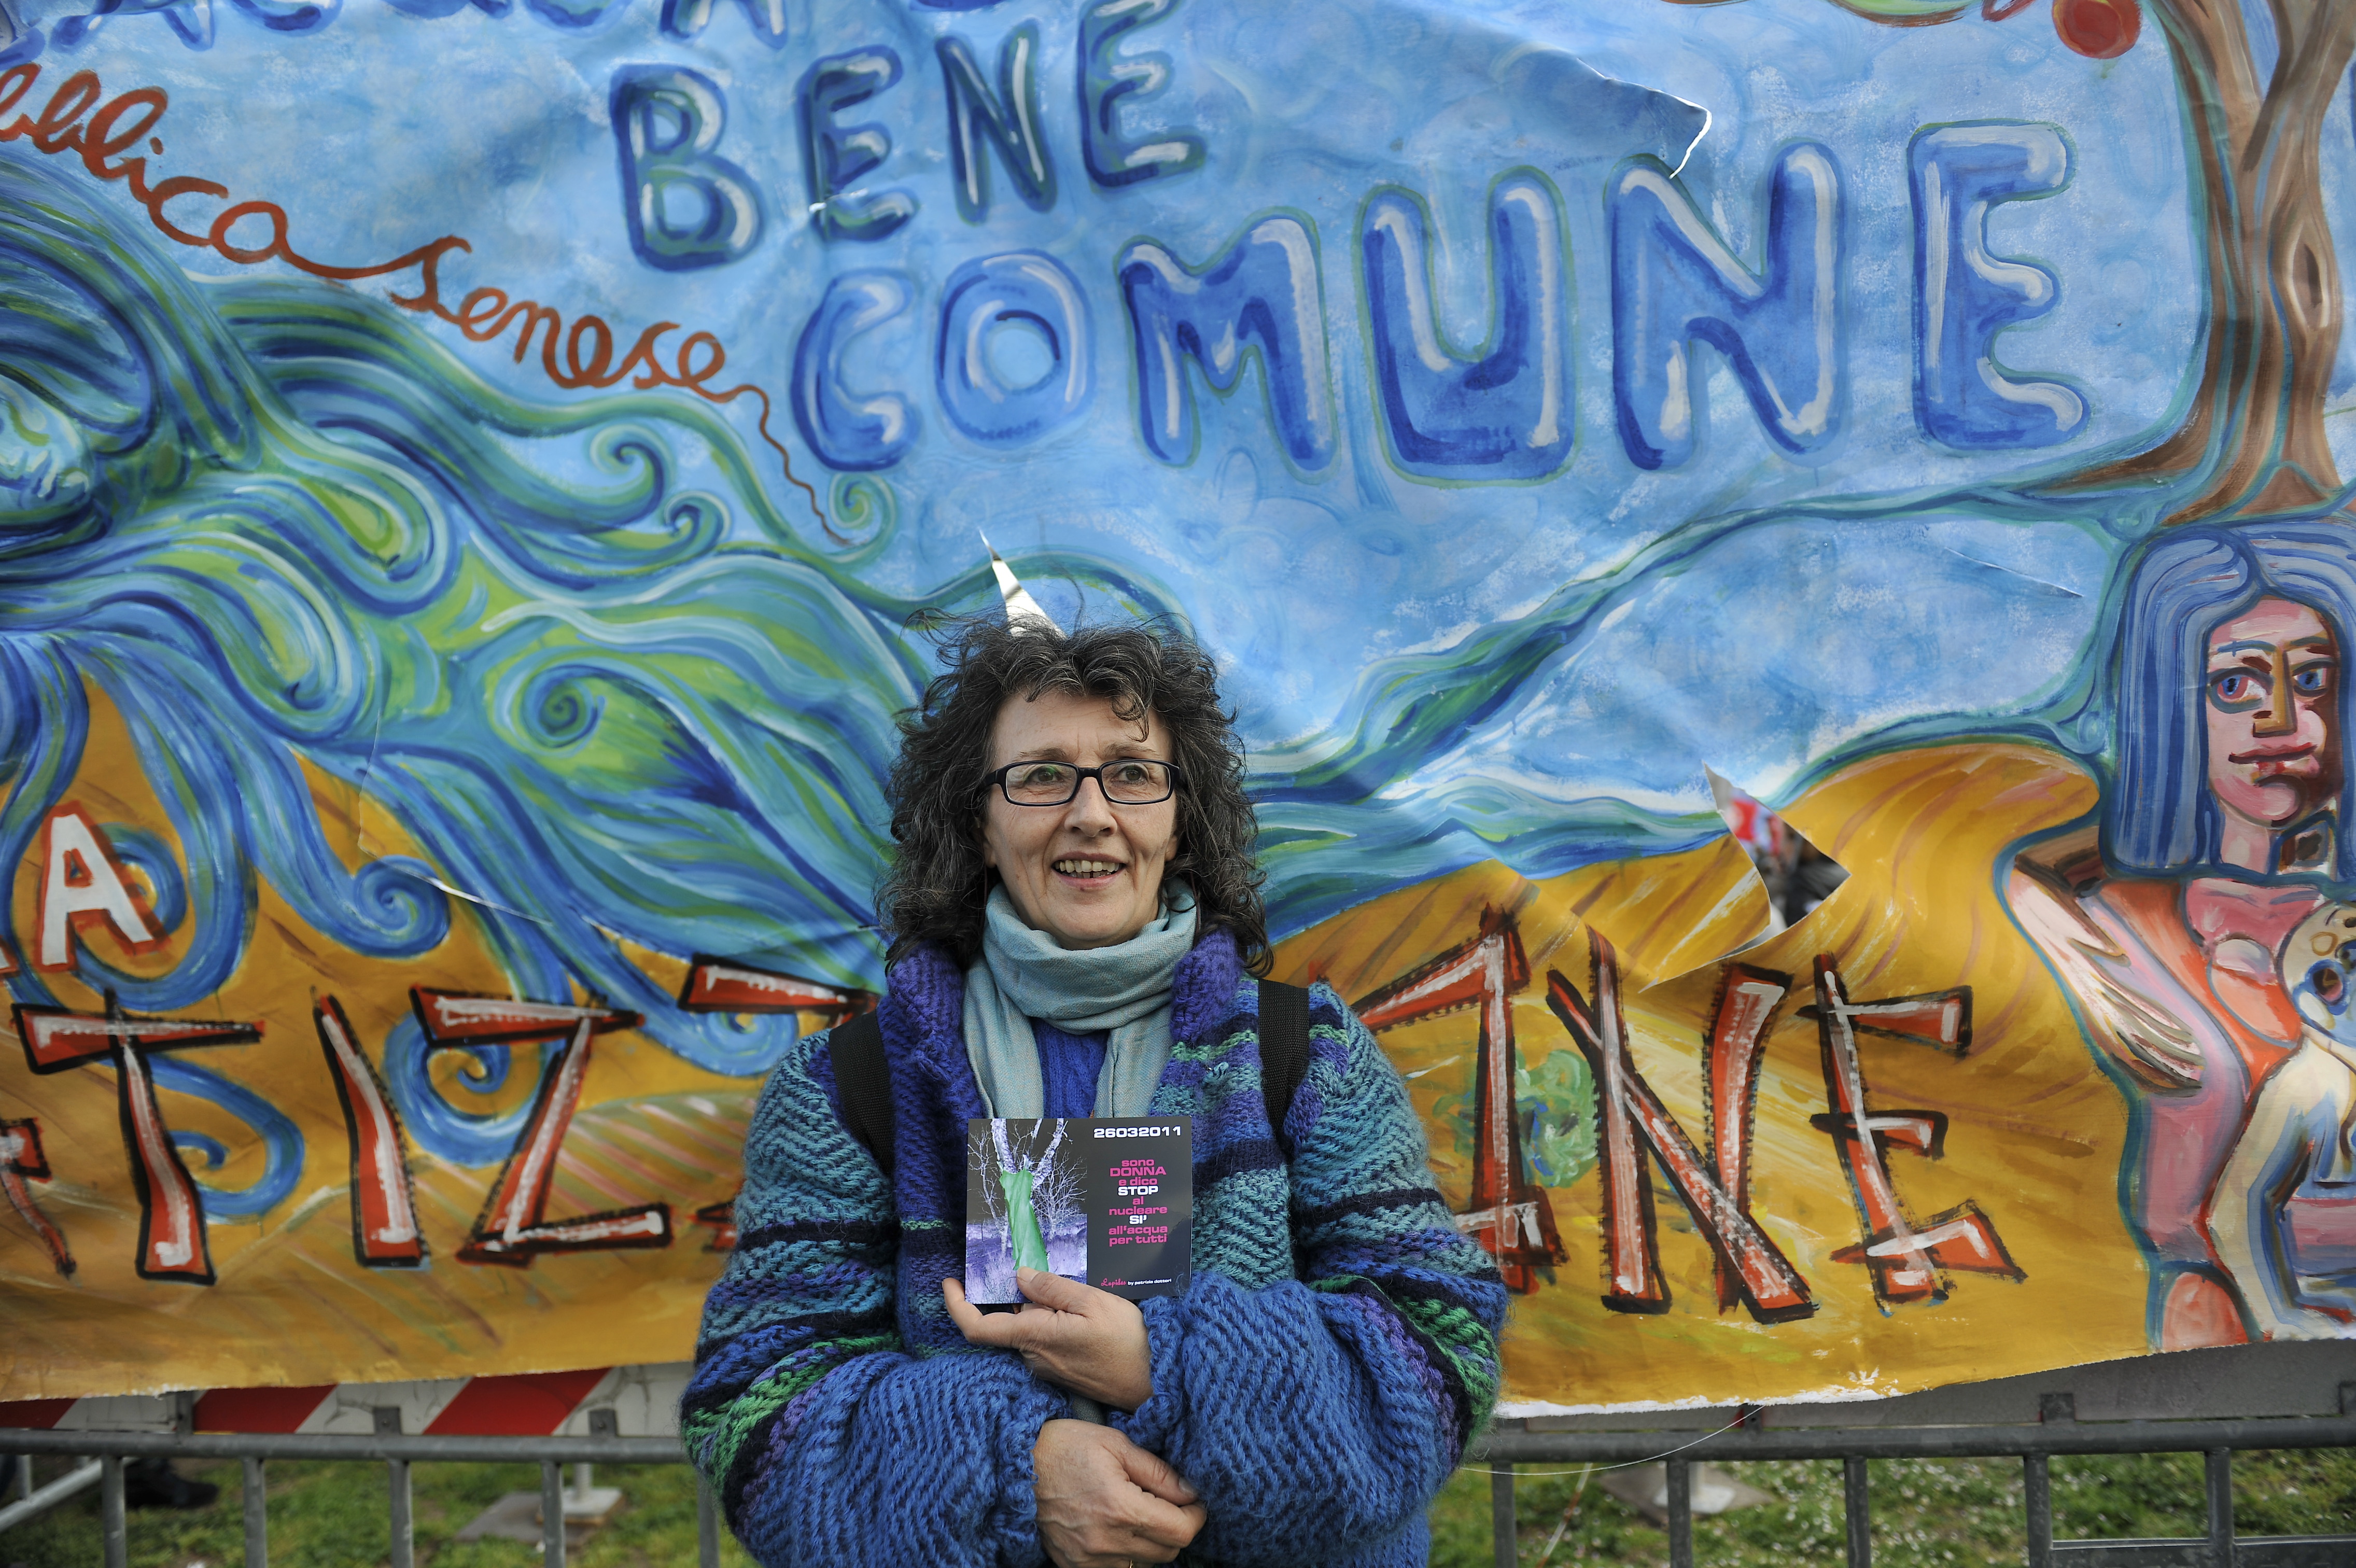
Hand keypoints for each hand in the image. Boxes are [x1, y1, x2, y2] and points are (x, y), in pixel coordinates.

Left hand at [944, 1268, 1153, 1410]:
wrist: (1153, 1383)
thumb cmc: (1126, 1341)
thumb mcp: (1092, 1302)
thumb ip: (1051, 1288)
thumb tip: (1017, 1276)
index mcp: (1033, 1336)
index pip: (978, 1327)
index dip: (956, 1305)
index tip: (950, 1281)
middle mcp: (1031, 1356)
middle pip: (1006, 1320)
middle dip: (1015, 1294)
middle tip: (1038, 1268)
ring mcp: (1044, 1366)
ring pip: (1026, 1328)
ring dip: (1037, 1307)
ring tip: (1069, 1289)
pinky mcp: (1058, 1370)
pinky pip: (1041, 1339)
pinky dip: (1048, 1320)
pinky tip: (1077, 1310)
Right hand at [1032, 1418, 1204, 1567]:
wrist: (1015, 1467)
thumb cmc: (1066, 1447)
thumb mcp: (1116, 1443)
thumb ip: (1158, 1472)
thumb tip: (1191, 1492)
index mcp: (1120, 1507)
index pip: (1181, 1530)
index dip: (1196, 1515)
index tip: (1193, 1501)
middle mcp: (1106, 1541)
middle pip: (1169, 1551)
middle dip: (1177, 1527)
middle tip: (1169, 1504)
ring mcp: (1089, 1559)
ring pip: (1146, 1565)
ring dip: (1153, 1543)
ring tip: (1140, 1514)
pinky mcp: (1075, 1567)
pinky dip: (1128, 1554)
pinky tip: (1118, 1530)